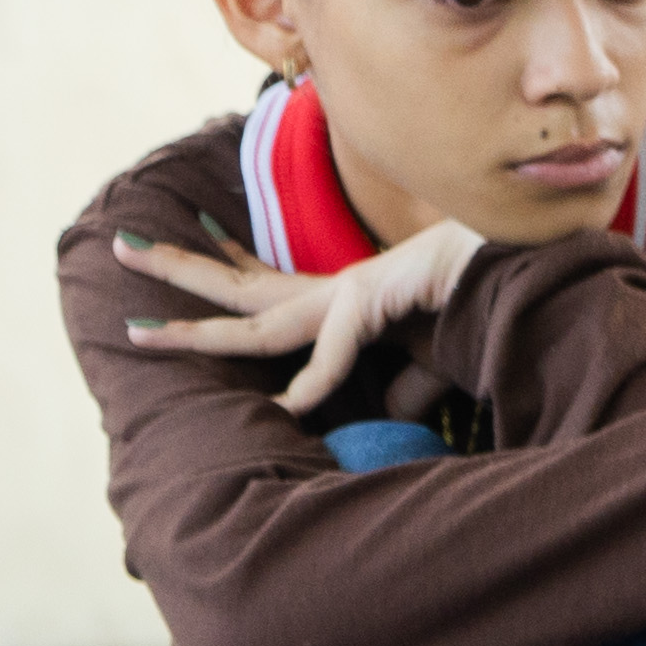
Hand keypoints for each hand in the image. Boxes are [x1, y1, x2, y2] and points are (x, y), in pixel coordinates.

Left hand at [118, 220, 488, 414]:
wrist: (530, 270)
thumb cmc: (484, 304)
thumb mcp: (434, 360)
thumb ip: (404, 386)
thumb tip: (387, 413)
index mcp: (345, 298)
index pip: (269, 283)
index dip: (225, 264)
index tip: (191, 231)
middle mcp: (334, 291)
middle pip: (237, 286)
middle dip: (175, 268)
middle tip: (116, 244)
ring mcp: (348, 294)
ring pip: (254, 318)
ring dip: (194, 328)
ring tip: (134, 331)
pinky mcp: (373, 301)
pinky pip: (331, 348)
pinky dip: (311, 381)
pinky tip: (283, 405)